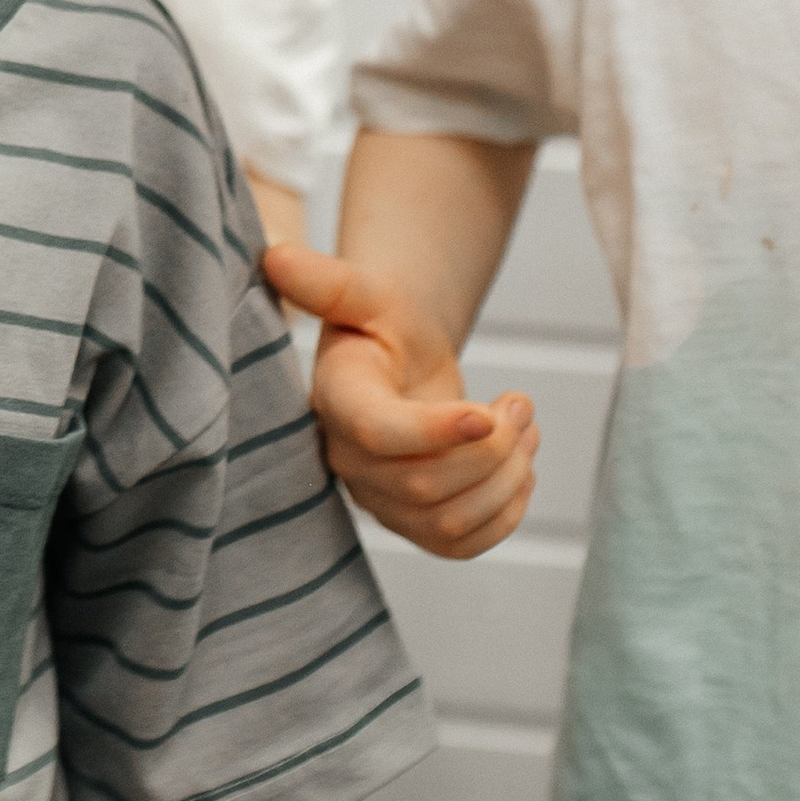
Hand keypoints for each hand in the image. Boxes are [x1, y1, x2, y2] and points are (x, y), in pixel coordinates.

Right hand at [263, 238, 537, 555]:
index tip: (486, 413)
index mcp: (336, 400)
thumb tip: (274, 255)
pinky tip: (520, 468)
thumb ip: (326, 280)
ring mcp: (379, 499)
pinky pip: (462, 545)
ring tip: (526, 426)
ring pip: (450, 520)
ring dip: (507, 476)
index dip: (434, 432)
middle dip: (491, 448)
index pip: (378, 434)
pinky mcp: (413, 525)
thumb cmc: (385, 321)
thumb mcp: (366, 292)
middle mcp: (348, 459)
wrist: (401, 358)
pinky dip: (506, 513)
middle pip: (424, 486)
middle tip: (522, 402)